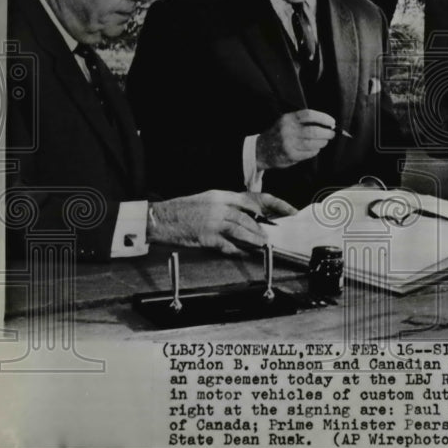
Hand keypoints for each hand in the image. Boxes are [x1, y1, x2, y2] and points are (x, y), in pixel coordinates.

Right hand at [149, 190, 294, 254]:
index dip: (274, 204)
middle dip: (262, 227)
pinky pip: (228, 245)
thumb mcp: (206, 200)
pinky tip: (245, 253)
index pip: (253, 198)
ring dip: (255, 239)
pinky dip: (239, 249)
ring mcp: (214, 221)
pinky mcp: (207, 236)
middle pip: (249, 216)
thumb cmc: (181, 210)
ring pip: (242, 230)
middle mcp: (220, 206)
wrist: (159, 218)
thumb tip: (244, 215)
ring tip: (263, 244)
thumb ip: (225, 206)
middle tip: (271, 235)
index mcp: (220, 195)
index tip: (288, 211)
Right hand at [256, 109, 336, 170]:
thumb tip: (326, 123)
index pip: (309, 115)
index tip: (332, 122)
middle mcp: (287, 130)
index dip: (323, 118)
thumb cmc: (279, 134)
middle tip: (332, 133)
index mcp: (288, 118)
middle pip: (313, 130)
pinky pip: (309, 153)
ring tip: (325, 141)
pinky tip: (315, 148)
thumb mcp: (286, 122)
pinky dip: (316, 150)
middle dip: (327, 133)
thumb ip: (302, 121)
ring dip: (323, 142)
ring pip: (313, 143)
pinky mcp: (290, 155)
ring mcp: (288, 143)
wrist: (261, 150)